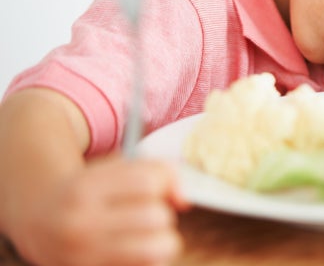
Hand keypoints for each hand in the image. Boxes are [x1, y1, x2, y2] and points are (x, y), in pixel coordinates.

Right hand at [12, 156, 187, 265]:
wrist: (37, 221)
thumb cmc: (85, 189)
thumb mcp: (110, 167)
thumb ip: (153, 171)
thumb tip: (185, 200)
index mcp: (84, 188)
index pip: (149, 181)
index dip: (165, 181)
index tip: (157, 187)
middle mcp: (81, 224)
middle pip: (157, 217)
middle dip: (163, 214)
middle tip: (150, 214)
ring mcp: (84, 256)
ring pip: (158, 249)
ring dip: (163, 240)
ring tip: (149, 235)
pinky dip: (151, 260)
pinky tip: (136, 251)